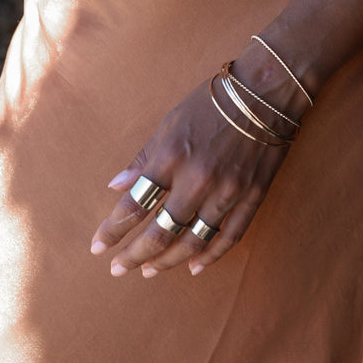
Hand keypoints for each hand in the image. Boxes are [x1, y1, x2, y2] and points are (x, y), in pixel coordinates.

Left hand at [90, 76, 295, 277]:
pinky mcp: (252, 196)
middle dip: (134, 255)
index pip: (134, 204)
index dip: (112, 230)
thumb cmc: (212, 102)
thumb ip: (144, 157)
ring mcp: (227, 191)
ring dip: (167, 260)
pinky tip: (194, 266)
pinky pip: (229, 236)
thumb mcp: (170, 122)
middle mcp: (197, 179)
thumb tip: (117, 186)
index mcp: (171, 157)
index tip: (97, 246)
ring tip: (149, 270)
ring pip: (193, 241)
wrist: (265, 91)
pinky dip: (210, 256)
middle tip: (117, 269)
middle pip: (160, 232)